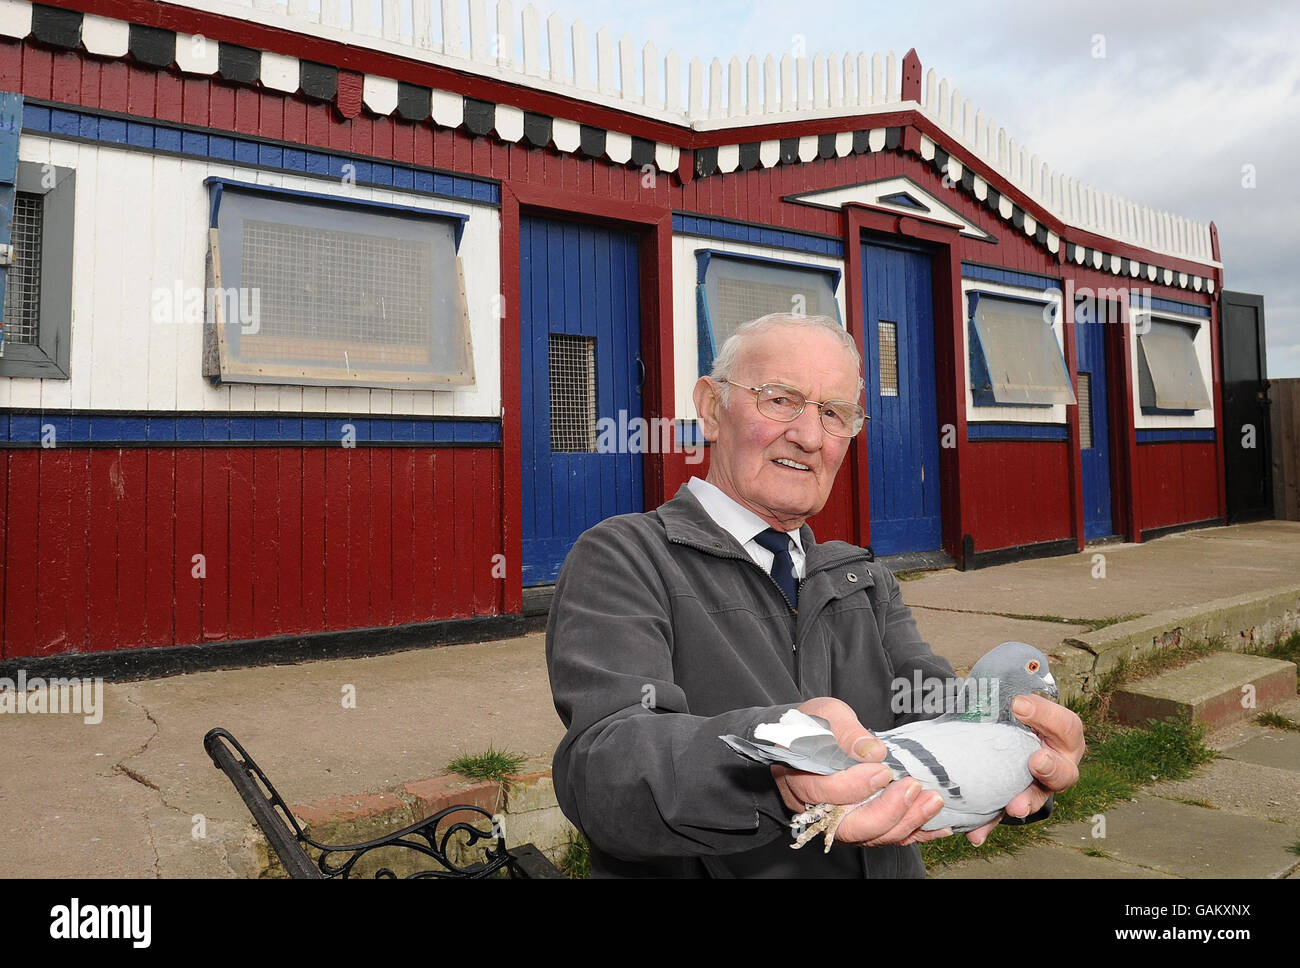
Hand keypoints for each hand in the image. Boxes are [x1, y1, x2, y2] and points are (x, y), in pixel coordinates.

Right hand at [770, 697, 952, 847]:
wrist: (814, 734)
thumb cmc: (816, 723)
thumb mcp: (827, 714)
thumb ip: (847, 732)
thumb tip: (873, 752)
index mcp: (798, 780)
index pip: (824, 793)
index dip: (854, 786)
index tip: (883, 770)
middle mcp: (816, 810)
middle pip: (850, 826)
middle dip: (887, 812)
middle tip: (913, 787)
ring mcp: (839, 822)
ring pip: (872, 836)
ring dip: (906, 821)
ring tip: (933, 800)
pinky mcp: (861, 825)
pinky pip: (888, 836)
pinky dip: (915, 833)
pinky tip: (939, 825)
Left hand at [966, 693, 1085, 845]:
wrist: (1003, 731)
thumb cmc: (1013, 712)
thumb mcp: (1014, 699)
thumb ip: (1007, 692)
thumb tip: (995, 686)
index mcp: (1063, 735)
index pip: (1066, 725)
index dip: (1046, 715)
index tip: (1018, 705)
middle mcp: (1057, 762)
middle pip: (1065, 772)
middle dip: (1051, 768)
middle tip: (1036, 761)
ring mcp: (1038, 785)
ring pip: (1039, 798)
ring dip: (1026, 802)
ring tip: (1014, 807)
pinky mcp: (1015, 800)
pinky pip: (1004, 815)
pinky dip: (990, 824)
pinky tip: (977, 833)